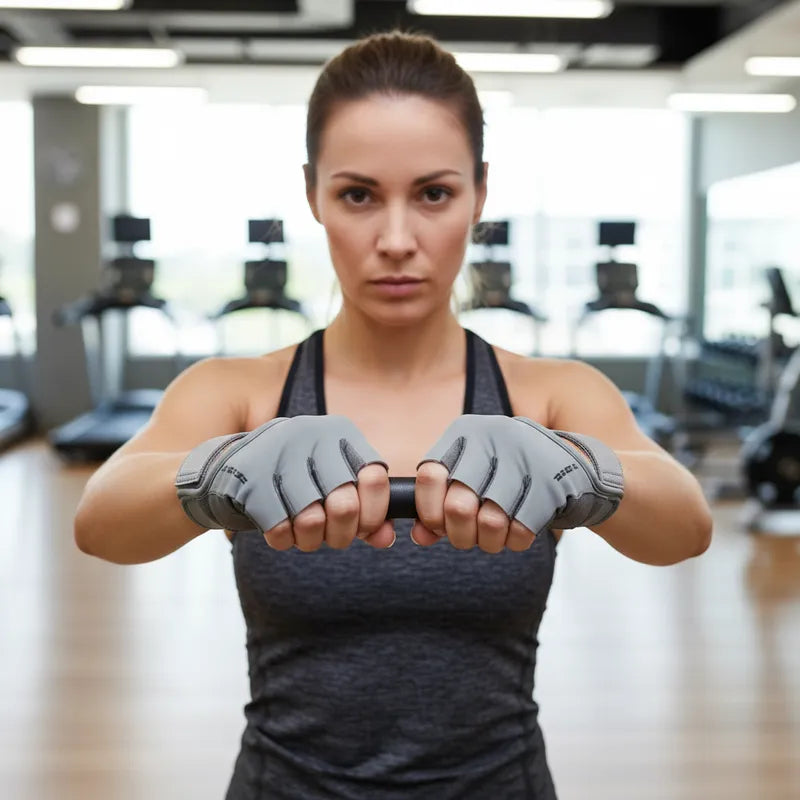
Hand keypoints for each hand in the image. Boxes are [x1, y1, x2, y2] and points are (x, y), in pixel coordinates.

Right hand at [175, 415, 394, 550]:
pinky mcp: (249, 479)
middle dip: (342, 533)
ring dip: (310, 540)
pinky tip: (278, 531)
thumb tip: (386, 538)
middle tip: (332, 537)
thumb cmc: (287, 480)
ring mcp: (277, 454)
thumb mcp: (328, 483)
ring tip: (304, 535)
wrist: (219, 470)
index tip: (364, 528)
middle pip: (345, 504)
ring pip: (312, 520)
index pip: (374, 477)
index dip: (374, 513)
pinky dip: (282, 539)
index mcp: (336, 432)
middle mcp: (309, 434)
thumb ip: (363, 508)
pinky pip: (279, 528)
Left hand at [411, 415, 623, 552]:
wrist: (582, 469)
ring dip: (490, 541)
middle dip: (460, 534)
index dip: (429, 510)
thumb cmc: (517, 476)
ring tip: (496, 536)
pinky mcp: (552, 481)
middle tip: (470, 537)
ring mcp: (525, 457)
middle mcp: (494, 438)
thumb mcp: (477, 479)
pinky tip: (519, 531)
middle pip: (457, 506)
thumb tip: (419, 535)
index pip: (430, 475)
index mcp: (469, 432)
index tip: (438, 524)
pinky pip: (520, 529)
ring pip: (489, 523)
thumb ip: (443, 504)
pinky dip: (516, 540)